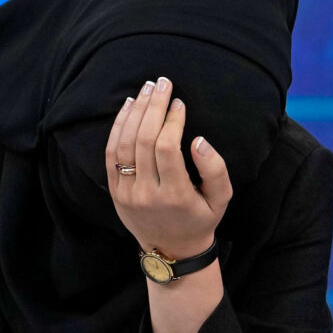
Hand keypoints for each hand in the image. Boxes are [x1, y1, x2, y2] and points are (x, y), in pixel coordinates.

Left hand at [104, 77, 232, 259]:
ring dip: (135, 112)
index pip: (167, 148)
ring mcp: (127, 193)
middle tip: (162, 83)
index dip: (172, 121)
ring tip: (146, 89)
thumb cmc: (201, 219)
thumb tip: (199, 140)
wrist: (171, 249)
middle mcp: (146, 194)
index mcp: (175, 195)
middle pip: (143, 141)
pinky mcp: (115, 191)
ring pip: (124, 144)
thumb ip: (215, 169)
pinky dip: (118, 128)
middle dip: (153, 107)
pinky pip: (111, 155)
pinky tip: (128, 107)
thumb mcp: (222, 200)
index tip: (179, 103)